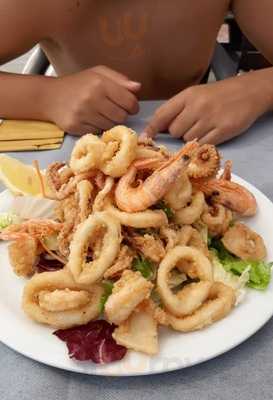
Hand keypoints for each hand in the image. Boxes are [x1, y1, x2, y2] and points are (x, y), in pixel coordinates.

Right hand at [47, 65, 140, 134]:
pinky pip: (98, 132)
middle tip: (113, 110)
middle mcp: (91, 98)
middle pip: (122, 117)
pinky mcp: (76, 127)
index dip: (133, 106)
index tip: (129, 106)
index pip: (129, 102)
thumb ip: (120, 80)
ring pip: (111, 126)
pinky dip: (97, 127)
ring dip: (109, 122)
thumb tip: (138, 88)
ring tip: (101, 114)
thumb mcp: (98, 74)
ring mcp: (83, 114)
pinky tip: (90, 119)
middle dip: (121, 114)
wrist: (49, 96)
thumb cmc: (78, 84)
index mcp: (100, 83)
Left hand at [141, 73, 269, 144]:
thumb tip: (156, 128)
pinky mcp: (223, 131)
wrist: (249, 92)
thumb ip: (176, 109)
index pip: (162, 115)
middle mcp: (197, 107)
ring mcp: (210, 119)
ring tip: (203, 128)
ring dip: (191, 139)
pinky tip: (210, 134)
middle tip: (190, 126)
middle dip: (178, 133)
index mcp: (187, 96)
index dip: (152, 128)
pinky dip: (202, 143)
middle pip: (174, 131)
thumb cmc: (218, 94)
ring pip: (187, 139)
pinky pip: (202, 144)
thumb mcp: (195, 94)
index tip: (145, 138)